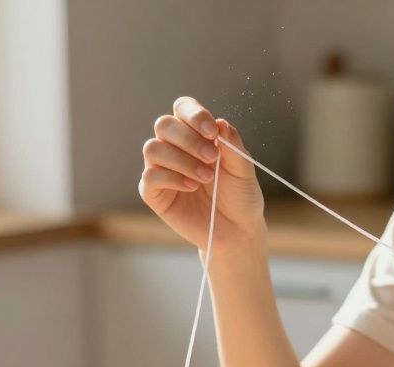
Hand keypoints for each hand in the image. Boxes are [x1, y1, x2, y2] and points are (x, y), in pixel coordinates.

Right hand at [139, 96, 266, 257]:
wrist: (237, 231)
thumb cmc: (240, 196)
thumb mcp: (243, 168)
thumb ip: (232, 145)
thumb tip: (220, 122)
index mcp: (196, 134)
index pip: (183, 109)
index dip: (194, 115)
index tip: (213, 132)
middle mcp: (174, 148)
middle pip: (164, 125)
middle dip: (188, 139)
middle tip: (212, 158)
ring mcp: (162, 169)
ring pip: (153, 148)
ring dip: (181, 160)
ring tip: (206, 177)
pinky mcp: (154, 193)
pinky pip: (150, 176)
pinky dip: (172, 178)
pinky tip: (191, 187)